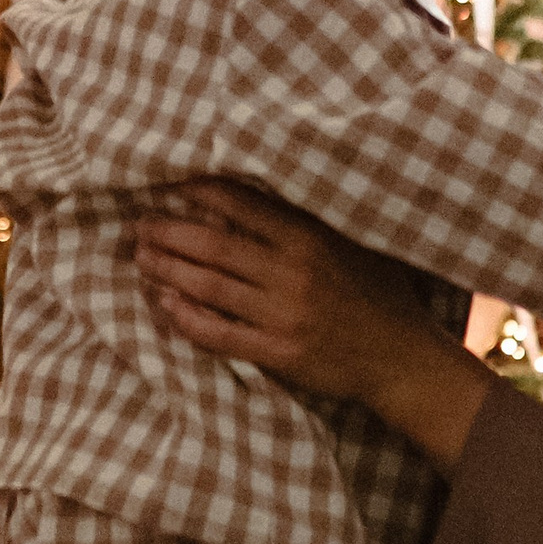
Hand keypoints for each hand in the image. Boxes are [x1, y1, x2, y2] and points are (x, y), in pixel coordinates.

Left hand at [134, 182, 493, 470]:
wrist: (402, 359)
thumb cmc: (381, 294)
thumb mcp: (356, 243)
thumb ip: (311, 221)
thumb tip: (262, 192)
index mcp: (310, 239)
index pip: (244, 206)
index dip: (202, 192)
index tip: (173, 184)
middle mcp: (292, 273)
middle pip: (214, 247)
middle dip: (171, 232)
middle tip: (140, 223)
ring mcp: (282, 315)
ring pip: (209, 288)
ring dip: (168, 270)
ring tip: (142, 257)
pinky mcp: (277, 352)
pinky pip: (219, 334)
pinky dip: (187, 320)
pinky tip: (164, 306)